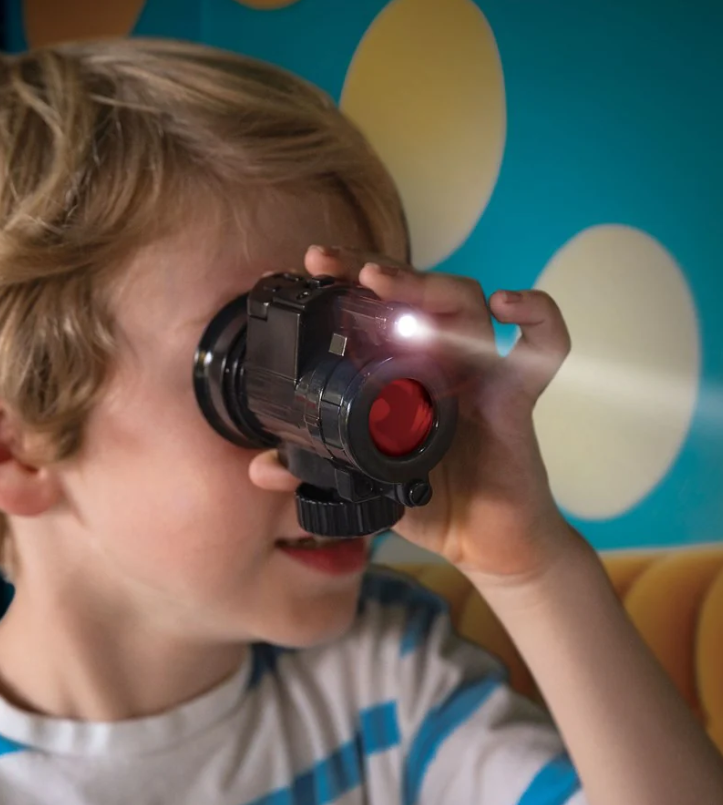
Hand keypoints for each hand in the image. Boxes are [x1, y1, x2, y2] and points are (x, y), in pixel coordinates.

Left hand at [251, 245, 579, 583]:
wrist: (484, 543)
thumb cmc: (430, 503)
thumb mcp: (362, 485)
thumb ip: (314, 471)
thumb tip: (259, 470)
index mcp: (404, 373)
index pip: (378, 310)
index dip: (347, 283)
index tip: (311, 267)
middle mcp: (442, 362)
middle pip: (418, 293)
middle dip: (377, 269)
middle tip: (332, 261)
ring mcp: (481, 373)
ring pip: (467, 306)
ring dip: (427, 286)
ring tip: (382, 282)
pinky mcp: (517, 397)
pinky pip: (545, 348)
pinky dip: (538, 317)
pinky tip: (507, 303)